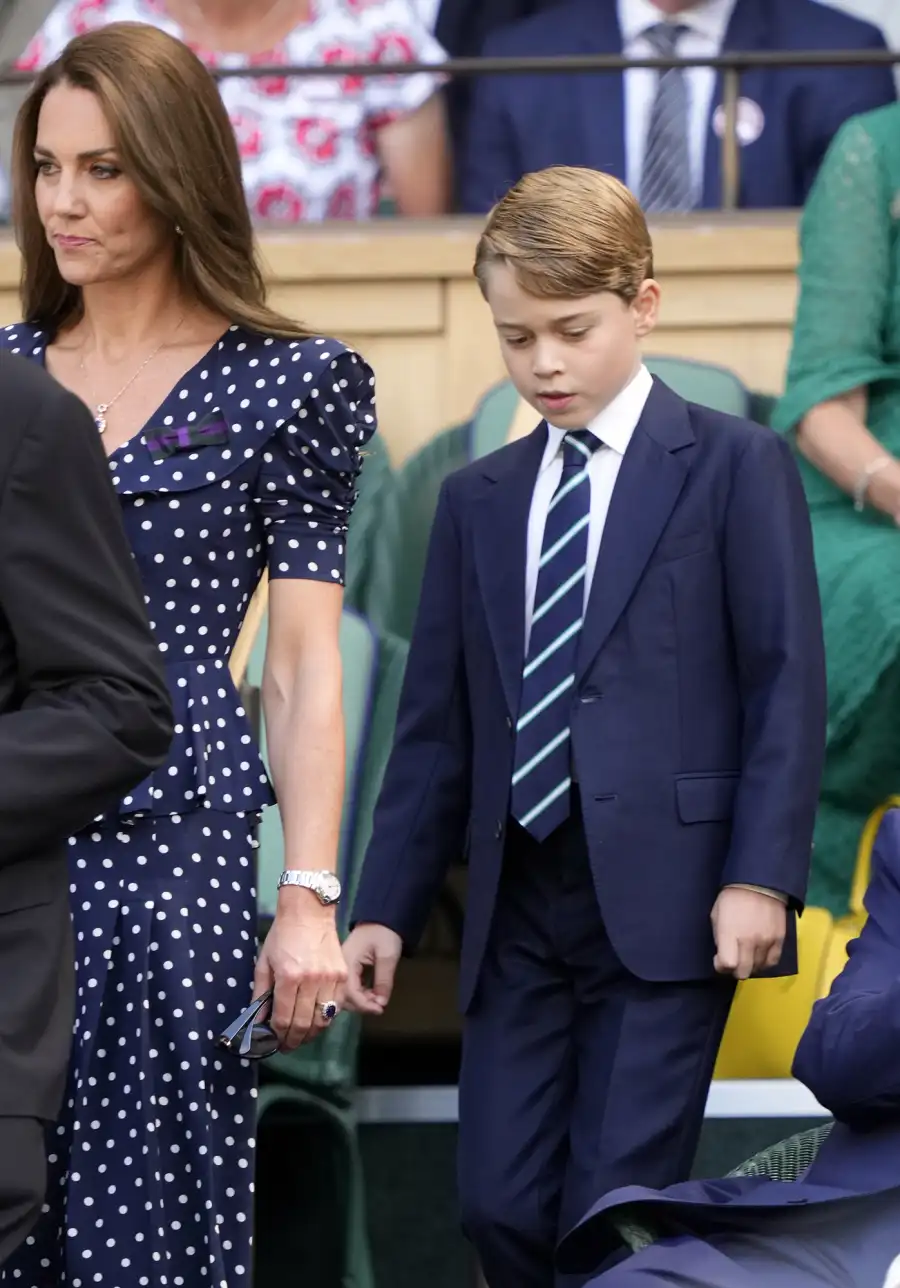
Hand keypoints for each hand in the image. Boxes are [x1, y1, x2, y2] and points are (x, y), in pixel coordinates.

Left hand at [253, 891, 347, 1050]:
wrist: (309, 911)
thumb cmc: (283, 934)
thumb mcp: (264, 962)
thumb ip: (260, 994)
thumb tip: (258, 1021)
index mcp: (289, 977)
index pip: (283, 1018)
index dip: (277, 1036)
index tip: (273, 1042)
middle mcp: (311, 980)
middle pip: (303, 1024)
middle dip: (293, 1040)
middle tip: (286, 1045)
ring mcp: (330, 978)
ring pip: (322, 1020)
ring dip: (311, 1034)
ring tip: (301, 1036)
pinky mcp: (342, 975)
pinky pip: (336, 1007)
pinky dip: (325, 1018)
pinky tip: (315, 1019)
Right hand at [342, 923, 402, 1014]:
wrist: (382, 918)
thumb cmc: (384, 934)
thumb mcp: (387, 956)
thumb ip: (383, 980)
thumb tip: (381, 1004)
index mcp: (346, 962)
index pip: (348, 991)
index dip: (363, 1004)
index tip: (380, 1009)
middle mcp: (339, 967)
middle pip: (342, 995)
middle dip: (360, 1005)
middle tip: (379, 1007)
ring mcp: (341, 968)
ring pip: (344, 994)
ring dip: (359, 1001)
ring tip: (377, 1000)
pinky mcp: (345, 969)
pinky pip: (348, 987)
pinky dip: (359, 995)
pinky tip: (371, 994)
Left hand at [711, 886, 785, 979]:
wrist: (759, 882)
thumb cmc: (731, 897)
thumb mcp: (716, 915)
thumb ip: (720, 938)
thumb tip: (723, 953)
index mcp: (730, 934)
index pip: (727, 965)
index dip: (720, 966)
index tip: (719, 959)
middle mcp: (749, 941)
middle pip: (743, 972)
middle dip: (735, 969)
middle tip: (733, 959)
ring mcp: (767, 941)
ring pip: (758, 968)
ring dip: (750, 965)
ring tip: (747, 954)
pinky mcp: (780, 939)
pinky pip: (773, 961)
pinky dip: (765, 962)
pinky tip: (759, 955)